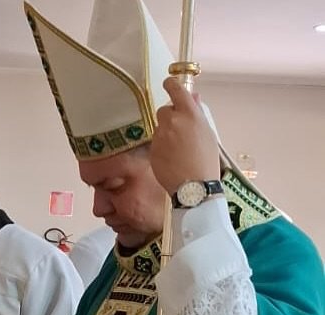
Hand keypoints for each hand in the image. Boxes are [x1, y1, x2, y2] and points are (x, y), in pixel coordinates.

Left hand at [151, 77, 221, 194]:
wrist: (194, 185)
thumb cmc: (206, 160)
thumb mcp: (208, 133)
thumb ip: (197, 113)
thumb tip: (193, 98)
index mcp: (190, 114)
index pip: (175, 89)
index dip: (170, 84)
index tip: (168, 83)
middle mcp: (172, 122)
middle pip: (164, 110)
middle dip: (170, 116)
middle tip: (180, 128)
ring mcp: (160, 136)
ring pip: (159, 127)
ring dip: (165, 132)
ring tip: (178, 148)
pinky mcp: (152, 149)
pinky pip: (155, 142)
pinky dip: (161, 146)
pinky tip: (172, 157)